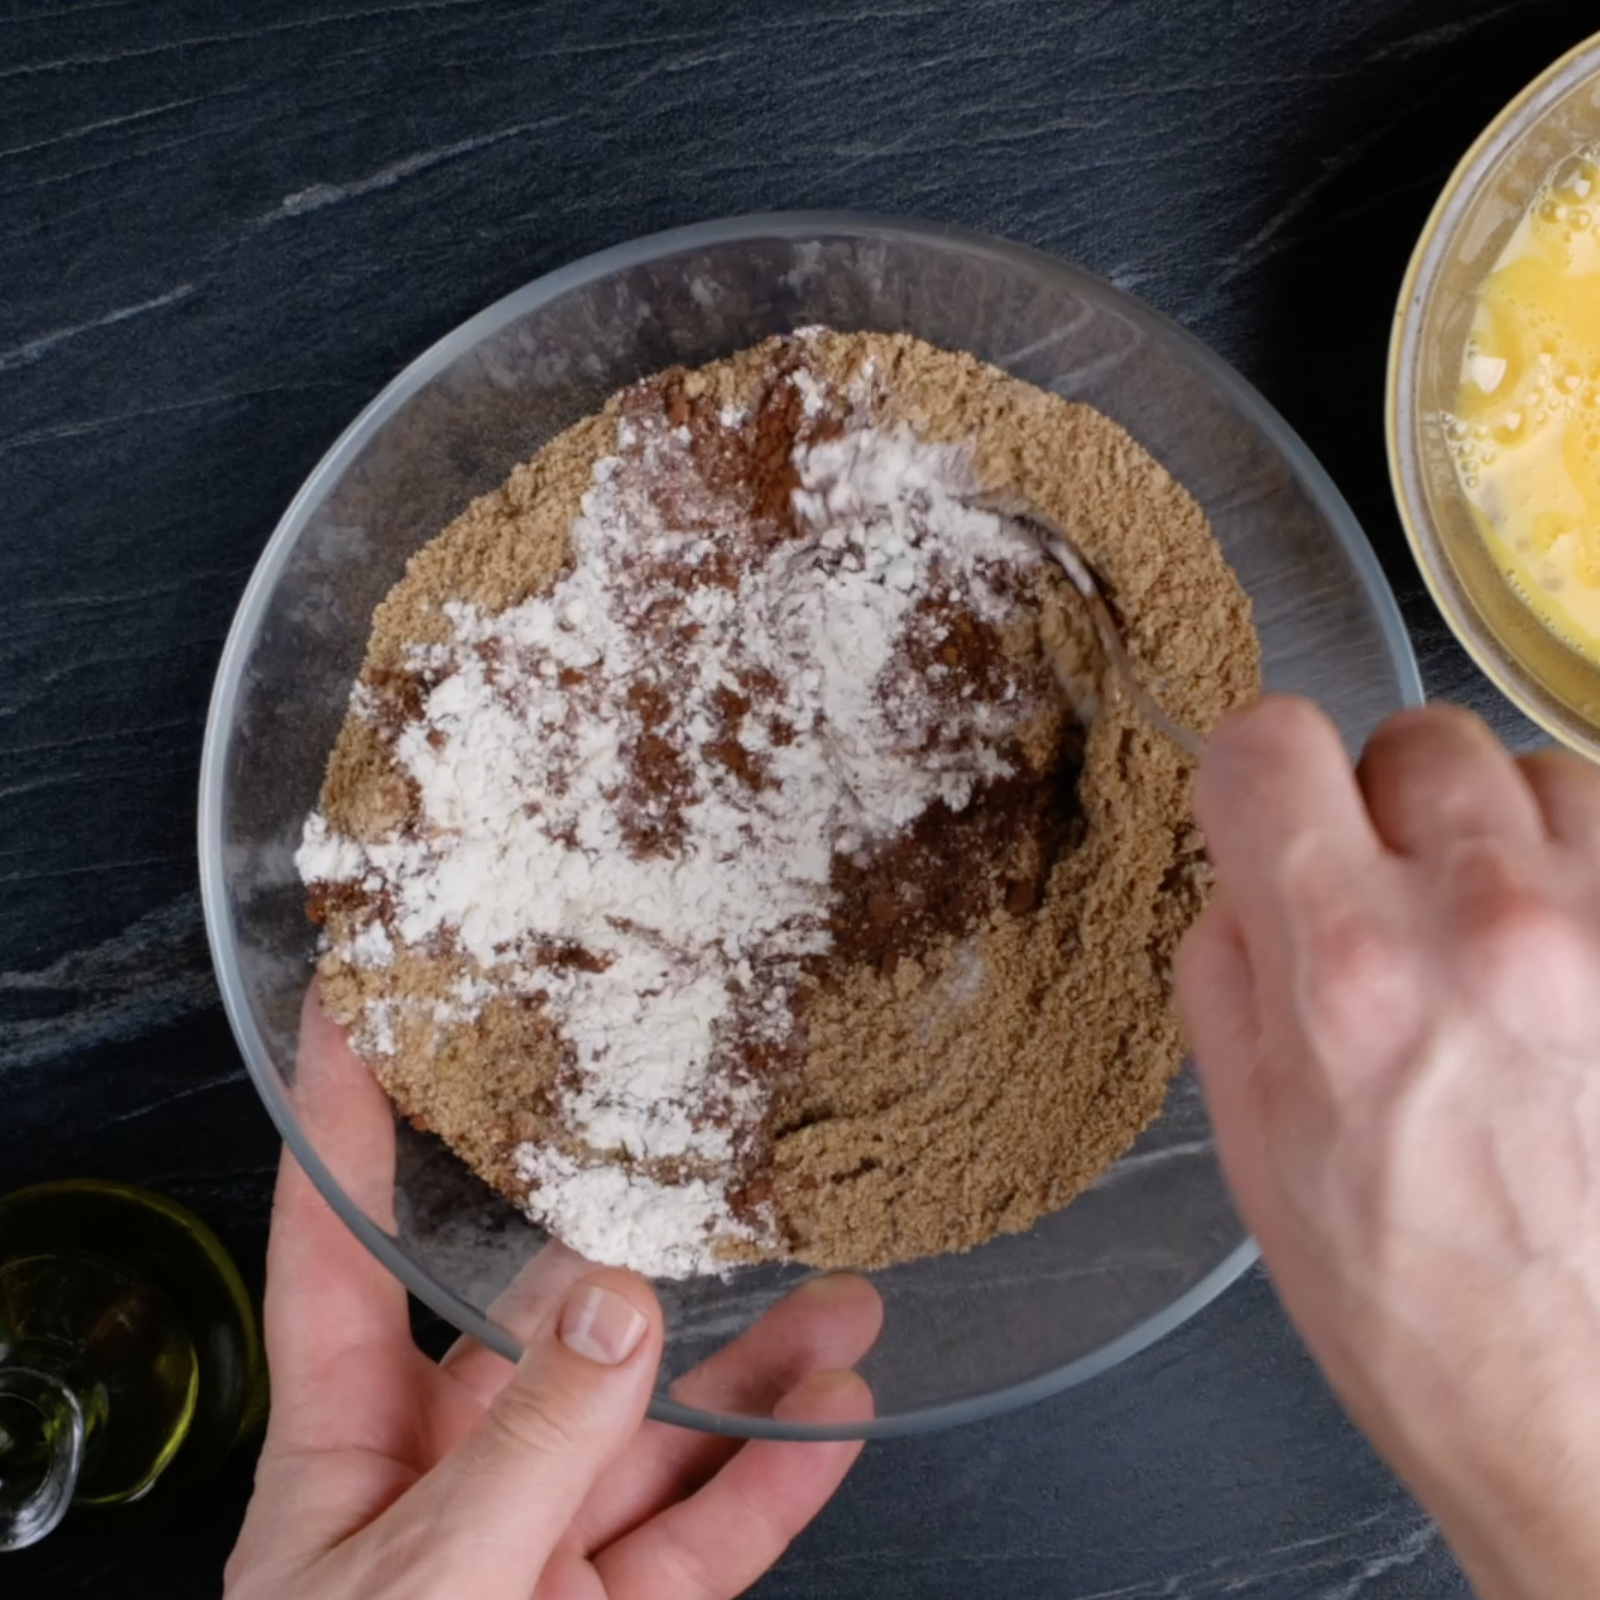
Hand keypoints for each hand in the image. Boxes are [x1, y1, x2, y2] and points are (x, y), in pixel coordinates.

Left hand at [225, 990, 882, 1599]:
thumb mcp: (424, 1589)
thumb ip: (527, 1451)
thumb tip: (619, 1303)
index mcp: (348, 1445)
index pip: (336, 1246)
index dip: (344, 1123)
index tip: (364, 1003)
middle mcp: (450, 1473)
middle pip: (550, 1325)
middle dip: (636, 1247)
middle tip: (705, 1147)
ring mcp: (544, 1544)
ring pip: (660, 1426)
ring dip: (753, 1362)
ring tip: (841, 1292)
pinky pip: (711, 1531)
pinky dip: (778, 1476)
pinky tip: (839, 1415)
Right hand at [1177, 698, 1599, 1599]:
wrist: (1594, 1422)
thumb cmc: (1413, 1309)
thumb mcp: (1256, 1149)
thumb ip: (1228, 981)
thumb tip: (1244, 886)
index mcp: (1344, 970)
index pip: (1269, 744)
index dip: (1252, 775)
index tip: (1265, 818)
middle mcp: (1483, 922)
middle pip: (1412, 737)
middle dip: (1381, 805)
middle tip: (1387, 898)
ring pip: (1536, 772)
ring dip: (1500, 835)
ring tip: (1497, 937)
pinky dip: (1586, 875)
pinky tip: (1569, 963)